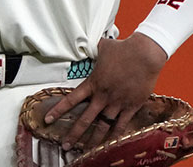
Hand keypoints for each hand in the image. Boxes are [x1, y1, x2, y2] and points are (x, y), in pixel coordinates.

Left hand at [44, 33, 167, 149]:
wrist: (145, 54)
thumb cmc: (123, 48)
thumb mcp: (101, 47)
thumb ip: (92, 49)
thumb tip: (84, 41)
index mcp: (93, 83)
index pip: (71, 100)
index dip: (58, 111)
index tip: (48, 119)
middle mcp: (103, 96)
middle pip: (85, 119)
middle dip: (74, 134)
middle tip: (65, 146)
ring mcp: (117, 102)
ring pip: (103, 126)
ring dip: (93, 139)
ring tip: (86, 150)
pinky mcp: (132, 106)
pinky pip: (122, 124)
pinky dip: (116, 135)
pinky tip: (110, 144)